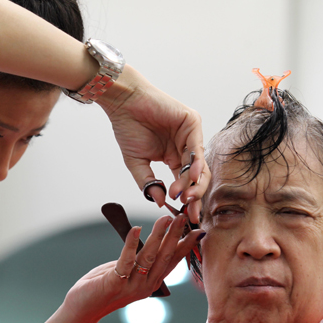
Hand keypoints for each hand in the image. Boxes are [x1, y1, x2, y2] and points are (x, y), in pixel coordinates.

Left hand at [60, 213, 204, 322]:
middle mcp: (146, 285)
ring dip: (158, 236)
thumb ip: (141, 260)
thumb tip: (154, 242)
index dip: (185, 245)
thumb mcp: (128, 272)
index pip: (173, 261)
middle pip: (165, 256)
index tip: (197, 230)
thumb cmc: (104, 286)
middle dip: (175, 235)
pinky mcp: (116, 282)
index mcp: (152, 281)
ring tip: (165, 219)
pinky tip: (137, 229)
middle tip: (182, 217)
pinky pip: (126, 260)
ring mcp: (132, 285)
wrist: (83, 308)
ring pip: (149, 256)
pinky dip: (131, 243)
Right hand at [96, 66, 209, 223]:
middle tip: (190, 212)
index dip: (186, 201)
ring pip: (199, 165)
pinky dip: (194, 164)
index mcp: (174, 158)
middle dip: (195, 197)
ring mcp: (191, 136)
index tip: (185, 218)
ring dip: (193, 184)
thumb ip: (148, 183)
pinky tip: (189, 178)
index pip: (184, 183)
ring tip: (185, 197)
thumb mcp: (136, 163)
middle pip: (196, 177)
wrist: (123, 103)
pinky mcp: (192, 123)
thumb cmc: (128, 128)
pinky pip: (196, 147)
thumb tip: (159, 203)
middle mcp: (185, 148)